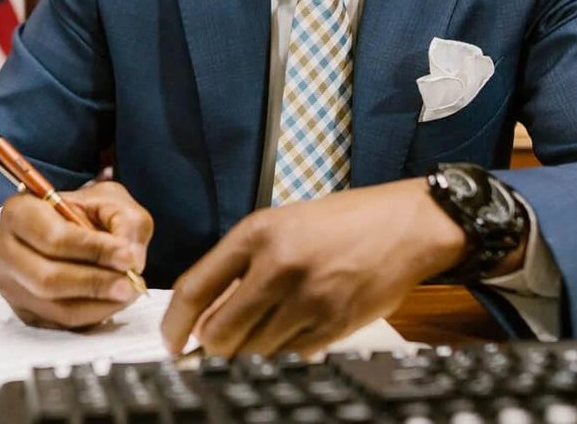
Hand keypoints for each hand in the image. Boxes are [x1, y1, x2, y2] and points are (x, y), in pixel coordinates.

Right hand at [0, 180, 153, 329]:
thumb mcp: (109, 200)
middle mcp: (5, 250)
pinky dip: (92, 316)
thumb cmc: (82, 212)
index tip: (127, 256)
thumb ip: (125, 223)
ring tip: (127, 293)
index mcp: (19, 212)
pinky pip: (59, 323)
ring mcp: (10, 284)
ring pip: (54, 307)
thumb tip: (131, 259)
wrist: (60, 228)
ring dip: (98, 304)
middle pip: (47, 279)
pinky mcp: (22, 310)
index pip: (53, 238)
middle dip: (95, 284)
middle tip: (129, 284)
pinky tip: (112, 302)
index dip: (93, 250)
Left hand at [161, 179, 463, 356]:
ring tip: (260, 332)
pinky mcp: (333, 324)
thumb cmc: (341, 222)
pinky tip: (292, 331)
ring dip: (248, 351)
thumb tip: (203, 314)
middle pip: (220, 332)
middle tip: (212, 348)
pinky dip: (283, 351)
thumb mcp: (281, 225)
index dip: (174, 325)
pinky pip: (290, 355)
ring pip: (254, 350)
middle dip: (211, 347)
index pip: (195, 290)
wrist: (404, 225)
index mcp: (257, 234)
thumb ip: (240, 264)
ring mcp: (308, 299)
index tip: (171, 341)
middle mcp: (278, 266)